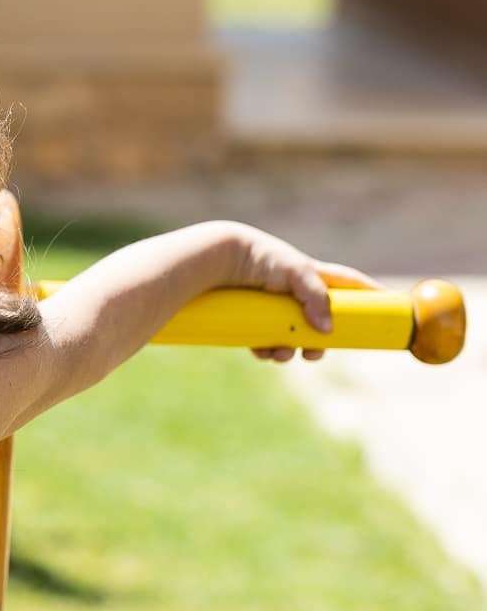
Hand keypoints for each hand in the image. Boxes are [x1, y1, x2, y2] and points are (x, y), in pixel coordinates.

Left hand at [220, 223, 382, 362]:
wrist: (216, 259)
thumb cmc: (259, 257)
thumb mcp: (295, 273)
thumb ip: (316, 298)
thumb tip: (326, 332)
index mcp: (314, 276)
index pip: (351, 286)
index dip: (372, 297)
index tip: (393, 310)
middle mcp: (296, 292)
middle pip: (322, 324)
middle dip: (319, 344)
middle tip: (313, 354)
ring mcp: (275, 306)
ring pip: (293, 338)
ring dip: (290, 352)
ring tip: (278, 354)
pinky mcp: (253, 319)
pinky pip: (266, 342)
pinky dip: (267, 350)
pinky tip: (260, 350)